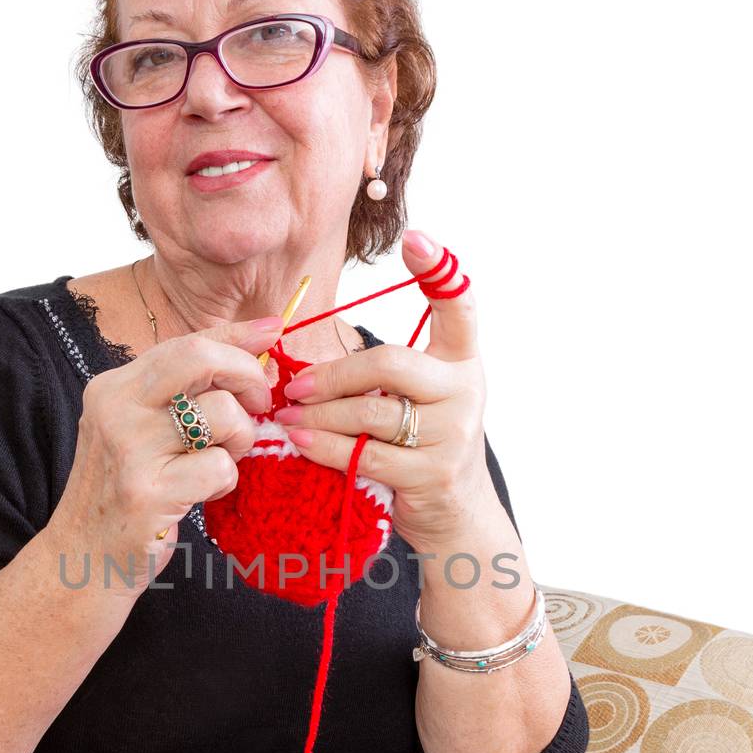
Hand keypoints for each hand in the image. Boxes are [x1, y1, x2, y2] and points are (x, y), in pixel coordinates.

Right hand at [45, 313, 283, 596]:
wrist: (83, 559)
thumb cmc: (125, 493)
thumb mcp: (141, 431)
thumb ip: (182, 394)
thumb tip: (251, 349)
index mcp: (114, 387)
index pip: (186, 342)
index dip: (236, 334)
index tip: (273, 329)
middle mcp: (115, 408)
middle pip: (198, 357)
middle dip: (246, 373)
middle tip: (258, 403)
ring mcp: (128, 449)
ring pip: (221, 413)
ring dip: (240, 438)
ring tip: (221, 460)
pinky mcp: (146, 492)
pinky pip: (220, 466)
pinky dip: (227, 479)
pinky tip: (205, 492)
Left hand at [274, 229, 487, 554]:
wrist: (455, 514)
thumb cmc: (421, 443)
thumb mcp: (418, 397)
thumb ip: (385, 370)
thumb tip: (301, 354)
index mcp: (462, 362)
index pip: (459, 306)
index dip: (439, 270)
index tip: (414, 238)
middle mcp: (465, 392)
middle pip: (390, 364)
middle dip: (333, 374)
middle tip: (294, 384)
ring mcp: (452, 435)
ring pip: (371, 413)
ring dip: (318, 414)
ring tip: (286, 415)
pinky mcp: (431, 475)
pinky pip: (364, 454)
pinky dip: (324, 447)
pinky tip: (299, 440)